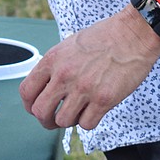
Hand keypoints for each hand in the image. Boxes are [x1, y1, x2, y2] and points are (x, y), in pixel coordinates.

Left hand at [18, 5, 159, 130]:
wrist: (133, 34)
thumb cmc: (104, 37)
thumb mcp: (69, 45)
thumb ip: (55, 66)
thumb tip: (47, 88)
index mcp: (52, 60)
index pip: (26, 91)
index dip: (29, 104)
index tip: (37, 107)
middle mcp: (64, 75)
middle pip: (40, 111)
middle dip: (45, 120)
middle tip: (54, 119)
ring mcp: (83, 89)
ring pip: (62, 121)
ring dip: (69, 120)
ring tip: (79, 111)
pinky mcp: (103, 100)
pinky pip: (86, 124)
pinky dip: (88, 121)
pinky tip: (94, 111)